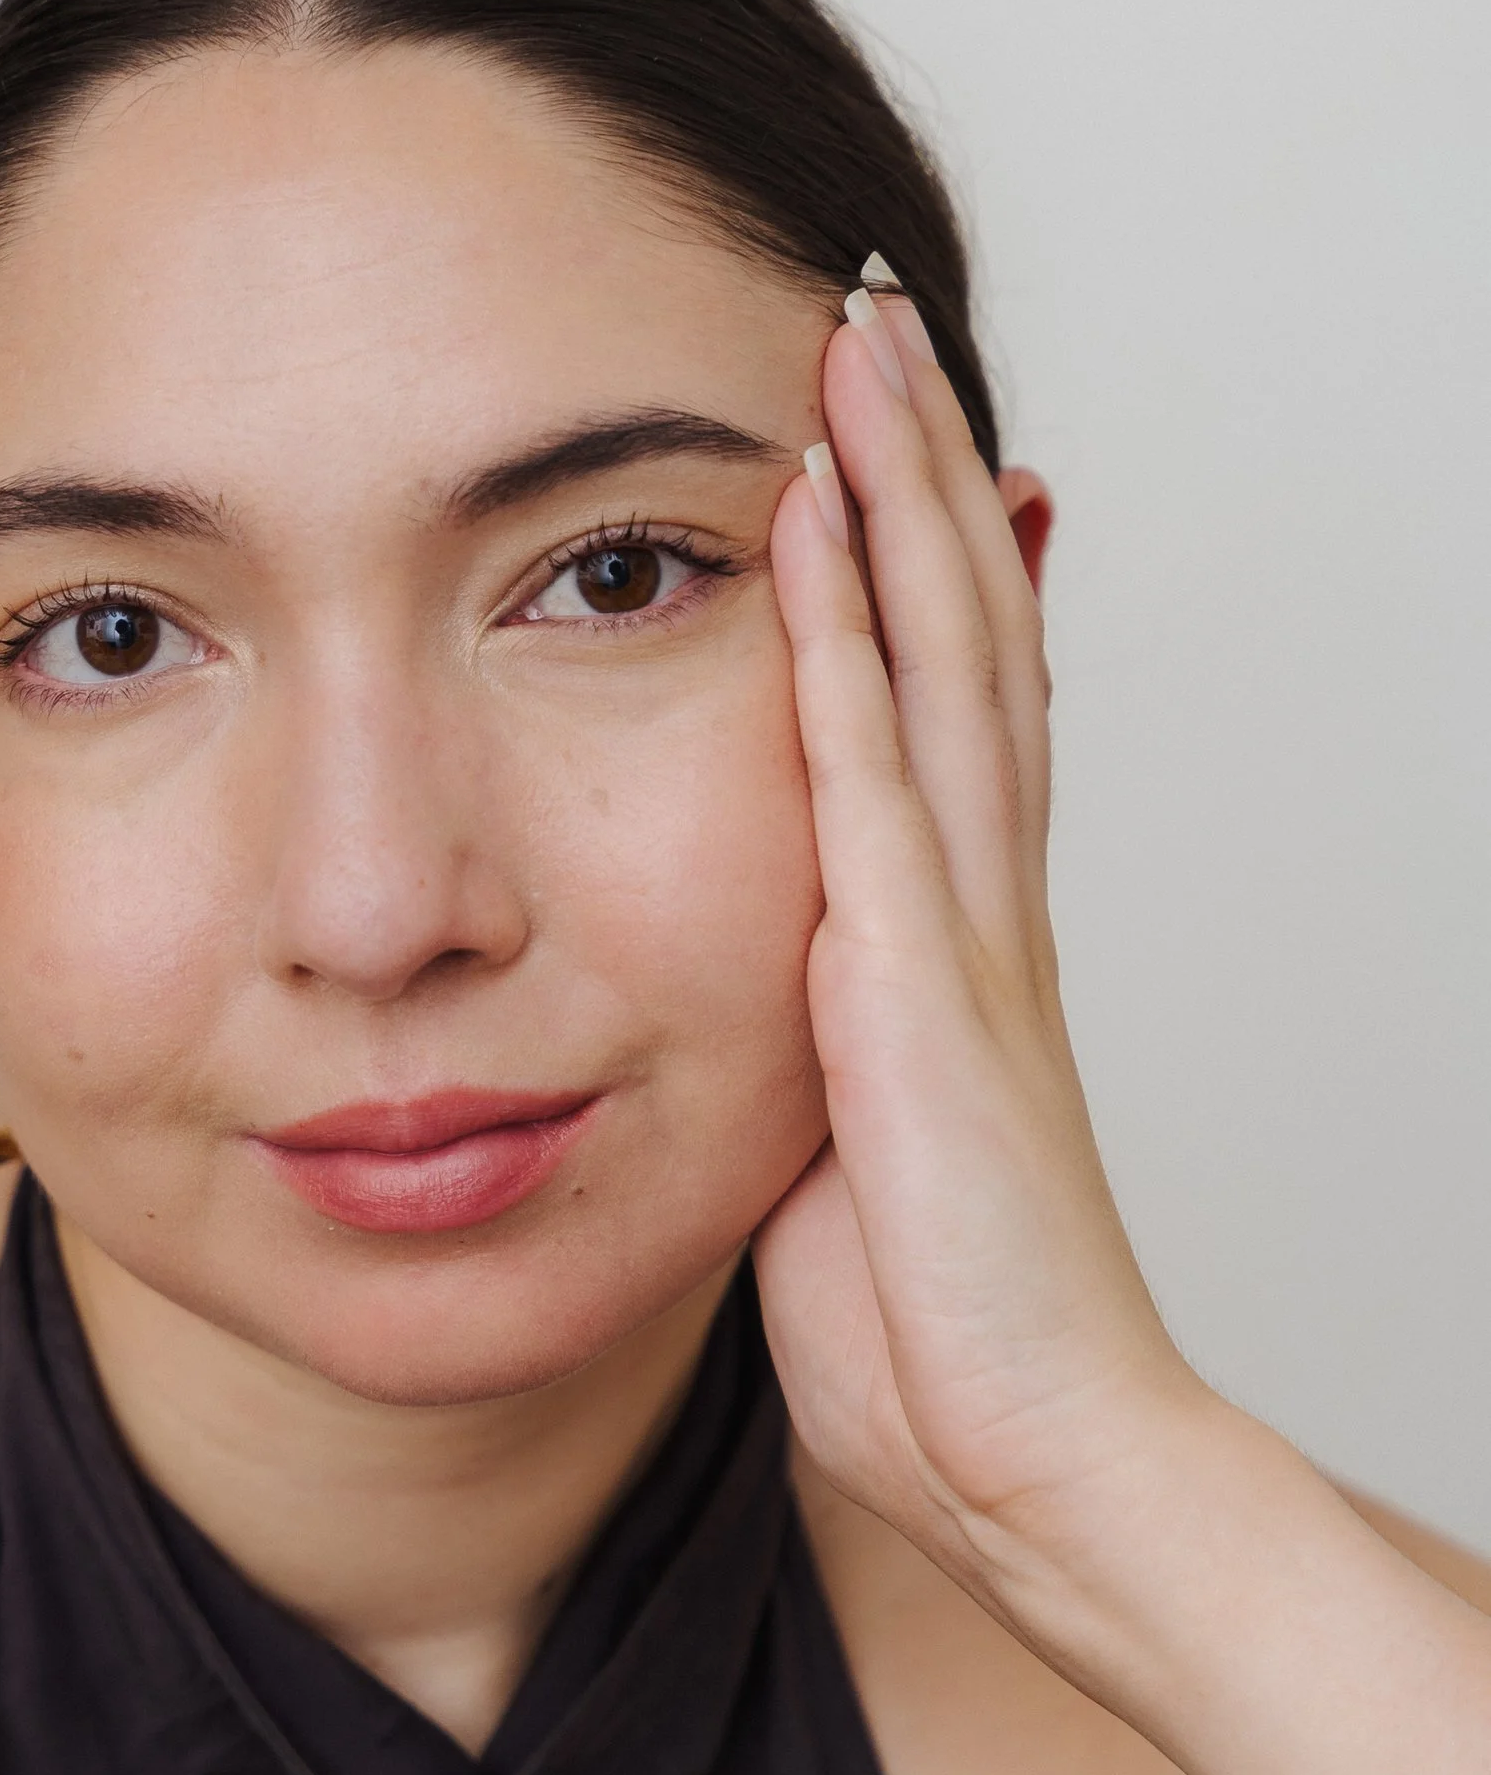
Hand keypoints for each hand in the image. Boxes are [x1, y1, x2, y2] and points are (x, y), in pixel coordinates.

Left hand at [754, 274, 1200, 1635]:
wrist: (1030, 1457)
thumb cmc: (932, 1338)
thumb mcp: (843, 1157)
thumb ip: (809, 1052)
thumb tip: (744, 1008)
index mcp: (950, 943)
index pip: (946, 701)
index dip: (916, 559)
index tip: (862, 435)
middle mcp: (973, 905)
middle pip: (960, 633)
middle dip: (914, 471)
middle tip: (872, 318)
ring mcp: (960, 934)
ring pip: (939, 661)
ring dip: (894, 499)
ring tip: (855, 349)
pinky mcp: (920, 991)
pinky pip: (874, 780)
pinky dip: (848, 642)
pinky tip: (816, 527)